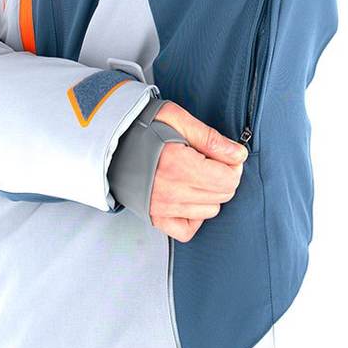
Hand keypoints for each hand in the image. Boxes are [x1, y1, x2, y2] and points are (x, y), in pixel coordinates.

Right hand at [148, 101, 247, 242]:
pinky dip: (195, 216)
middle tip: (211, 161)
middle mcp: (172, 191)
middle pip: (223, 194)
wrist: (109, 142)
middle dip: (225, 176)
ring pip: (210, 210)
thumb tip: (238, 154)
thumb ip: (210, 138)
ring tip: (197, 174)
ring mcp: (164, 207)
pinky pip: (188, 230)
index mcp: (179, 165)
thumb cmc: (141, 126)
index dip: (233, 164)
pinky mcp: (156, 217)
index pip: (228, 178)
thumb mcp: (176, 118)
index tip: (225, 154)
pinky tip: (190, 197)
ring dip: (211, 193)